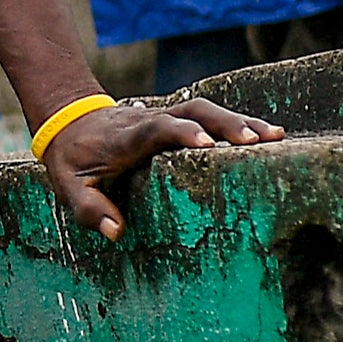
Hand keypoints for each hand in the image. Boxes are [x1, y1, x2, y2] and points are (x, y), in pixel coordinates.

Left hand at [40, 96, 280, 241]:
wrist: (69, 120)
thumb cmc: (72, 160)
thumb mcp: (68, 187)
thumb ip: (88, 209)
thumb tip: (117, 232)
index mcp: (126, 137)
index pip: (156, 128)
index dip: (180, 133)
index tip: (206, 145)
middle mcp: (149, 120)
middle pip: (192, 111)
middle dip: (225, 123)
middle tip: (258, 141)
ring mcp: (165, 115)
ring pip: (205, 109)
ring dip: (239, 120)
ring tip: (275, 136)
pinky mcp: (175, 118)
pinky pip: (207, 116)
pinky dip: (235, 122)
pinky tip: (264, 134)